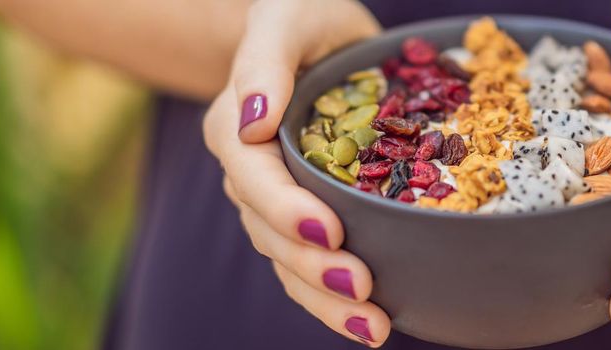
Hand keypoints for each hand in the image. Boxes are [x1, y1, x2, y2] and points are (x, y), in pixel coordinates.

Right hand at [202, 1, 389, 346]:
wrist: (317, 37)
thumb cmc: (302, 18)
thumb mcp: (286, 18)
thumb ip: (264, 58)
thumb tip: (252, 118)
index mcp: (236, 126)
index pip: (254, 177)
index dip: (287, 209)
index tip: (328, 232)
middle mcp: (251, 171)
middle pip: (270, 231)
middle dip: (313, 267)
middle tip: (362, 288)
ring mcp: (277, 199)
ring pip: (289, 260)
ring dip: (326, 298)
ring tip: (373, 326)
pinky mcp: (309, 213)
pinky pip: (312, 262)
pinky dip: (334, 297)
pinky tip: (371, 321)